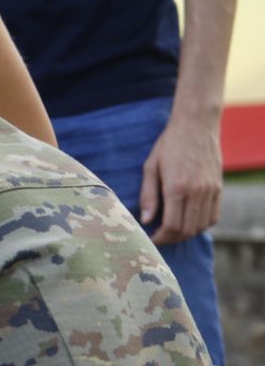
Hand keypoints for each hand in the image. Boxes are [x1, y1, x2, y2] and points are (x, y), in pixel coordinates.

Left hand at [139, 110, 222, 244]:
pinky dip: (201, 225)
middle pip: (187, 230)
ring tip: (171, 231)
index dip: (160, 238)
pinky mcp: (219, 188)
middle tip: (158, 238)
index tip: (150, 239)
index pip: (172, 226)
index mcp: (177, 187)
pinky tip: (188, 222)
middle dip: (171, 239)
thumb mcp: (150, 167)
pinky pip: (213, 216)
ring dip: (185, 234)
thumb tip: (146, 220)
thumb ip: (148, 195)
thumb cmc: (168, 145)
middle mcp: (197, 192)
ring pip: (201, 226)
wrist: (196, 127)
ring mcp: (211, 191)